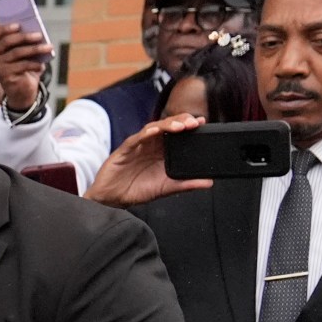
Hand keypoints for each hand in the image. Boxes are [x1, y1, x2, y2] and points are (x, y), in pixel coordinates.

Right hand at [0, 20, 53, 113]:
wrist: (21, 91)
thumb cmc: (23, 68)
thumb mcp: (23, 54)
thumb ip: (24, 43)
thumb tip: (35, 33)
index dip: (5, 29)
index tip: (19, 24)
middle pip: (7, 42)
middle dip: (25, 37)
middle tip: (40, 35)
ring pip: (17, 52)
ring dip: (35, 49)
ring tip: (49, 47)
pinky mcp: (4, 76)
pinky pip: (22, 66)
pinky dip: (34, 64)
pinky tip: (42, 65)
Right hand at [83, 115, 211, 205]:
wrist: (113, 200)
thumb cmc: (136, 190)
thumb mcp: (166, 188)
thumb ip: (187, 184)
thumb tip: (209, 182)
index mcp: (162, 152)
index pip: (178, 134)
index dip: (190, 127)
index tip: (203, 124)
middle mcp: (151, 145)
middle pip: (168, 126)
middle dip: (182, 121)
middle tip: (195, 123)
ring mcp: (138, 146)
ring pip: (154, 128)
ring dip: (168, 125)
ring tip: (181, 126)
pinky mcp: (125, 150)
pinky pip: (137, 138)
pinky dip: (147, 133)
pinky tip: (156, 131)